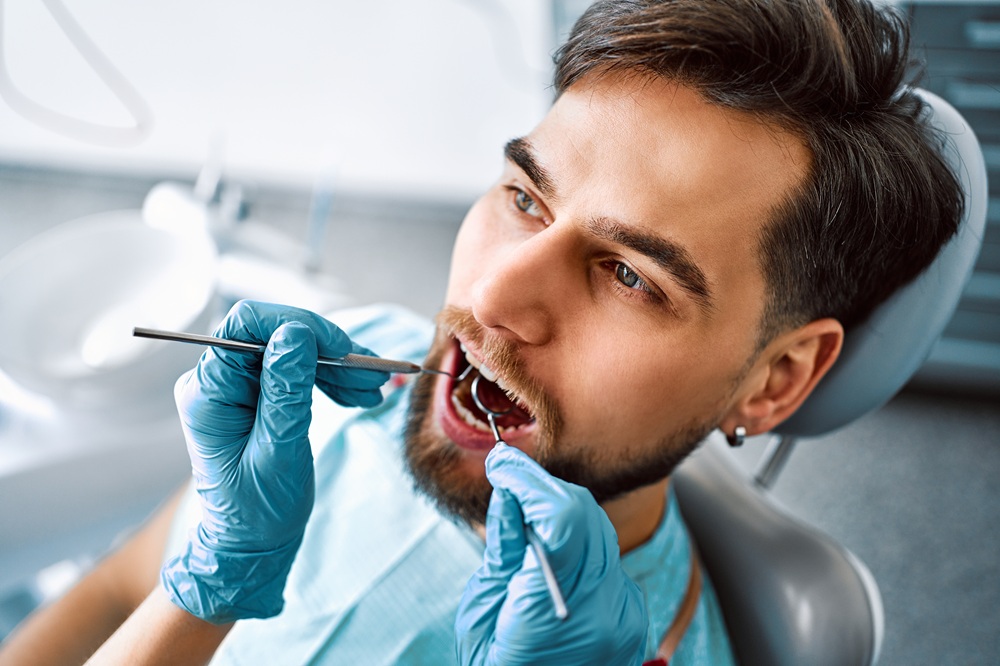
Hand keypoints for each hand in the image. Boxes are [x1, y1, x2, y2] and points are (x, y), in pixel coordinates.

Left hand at [161, 300, 388, 623]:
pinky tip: (358, 395)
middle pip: (275, 335)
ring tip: (372, 390)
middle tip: (372, 376)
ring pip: (292, 351)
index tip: (342, 350)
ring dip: (335, 366)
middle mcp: (217, 382)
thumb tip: (296, 333)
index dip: (298, 326)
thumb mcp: (280, 449)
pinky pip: (296, 371)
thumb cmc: (259, 510)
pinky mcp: (257, 397)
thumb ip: (286, 390)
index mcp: (209, 392)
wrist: (250, 546)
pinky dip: (329, 379)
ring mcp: (237, 388)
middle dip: (327, 349)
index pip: (246, 325)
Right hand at [456, 443, 647, 665]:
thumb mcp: (483, 610)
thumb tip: (511, 493)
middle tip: (507, 475)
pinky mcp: (631, 612)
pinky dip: (575, 537)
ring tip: (522, 506)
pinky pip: (605, 554)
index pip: (563, 518)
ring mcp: (624, 613)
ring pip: (597, 529)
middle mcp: (605, 611)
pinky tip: (547, 542)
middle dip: (542, 487)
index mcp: (560, 613)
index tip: (502, 464)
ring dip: (559, 508)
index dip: (530, 481)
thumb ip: (505, 549)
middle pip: (584, 514)